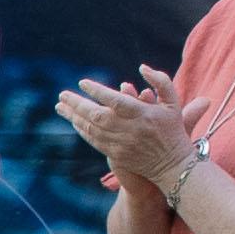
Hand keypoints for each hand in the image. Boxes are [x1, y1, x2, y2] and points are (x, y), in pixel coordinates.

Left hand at [54, 67, 195, 188]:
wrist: (172, 165)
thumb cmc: (172, 130)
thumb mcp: (174, 103)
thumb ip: (160, 82)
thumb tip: (142, 68)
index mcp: (144, 115)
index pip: (116, 101)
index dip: (98, 92)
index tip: (83, 83)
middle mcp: (130, 130)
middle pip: (98, 116)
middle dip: (77, 104)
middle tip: (62, 95)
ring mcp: (122, 144)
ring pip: (92, 129)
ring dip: (74, 117)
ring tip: (60, 106)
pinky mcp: (116, 156)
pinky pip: (94, 141)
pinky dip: (82, 130)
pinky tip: (73, 121)